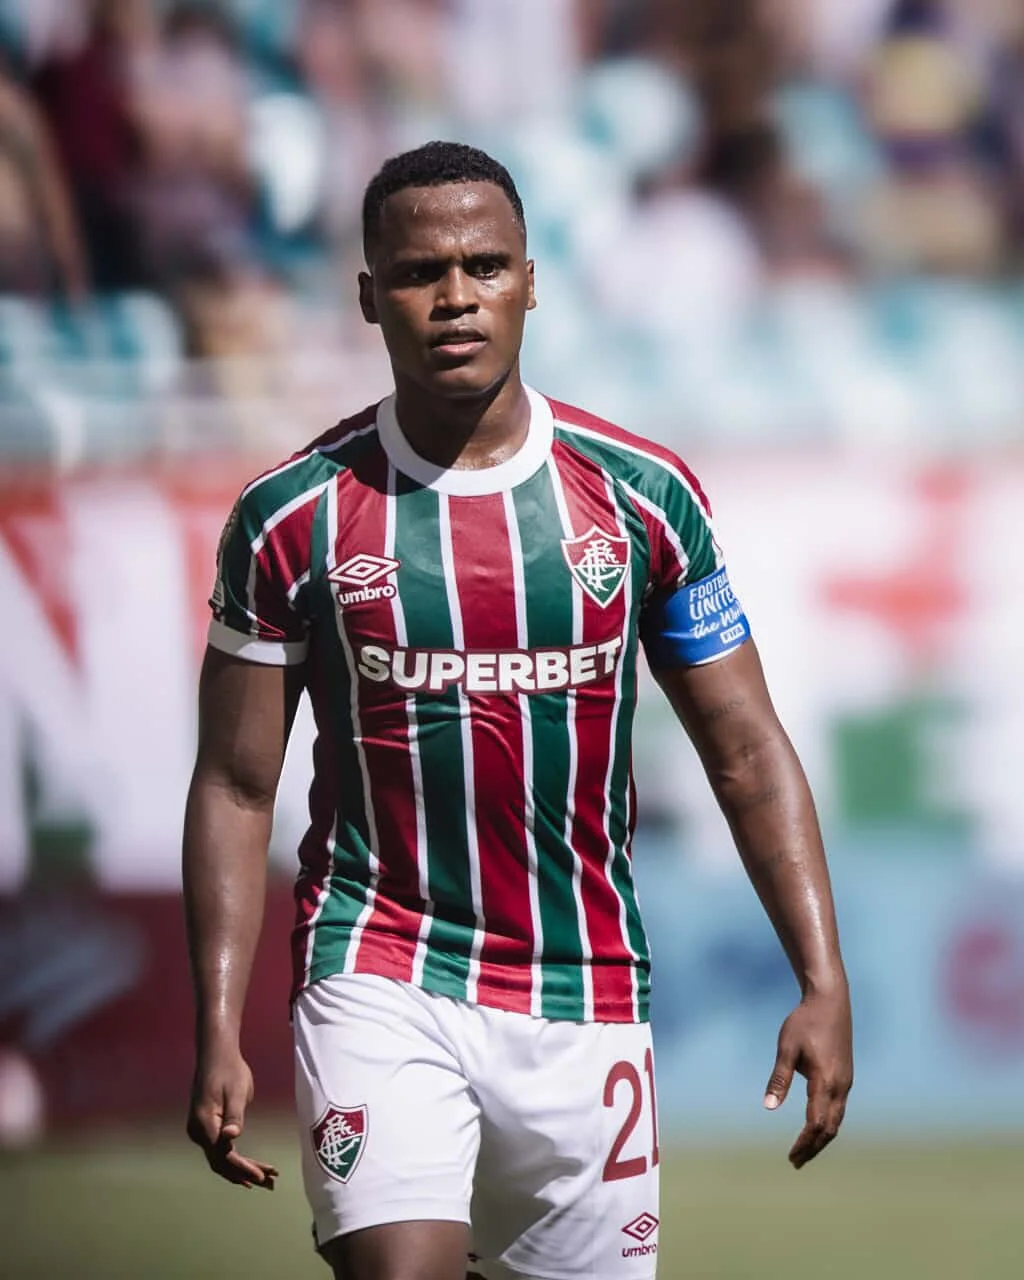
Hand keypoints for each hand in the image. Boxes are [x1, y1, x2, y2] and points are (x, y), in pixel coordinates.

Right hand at [187, 1045, 278, 1189]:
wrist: (216, 1054)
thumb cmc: (230, 1070)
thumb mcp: (238, 1091)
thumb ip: (235, 1116)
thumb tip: (230, 1138)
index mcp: (204, 1124)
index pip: (224, 1155)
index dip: (243, 1168)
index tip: (262, 1176)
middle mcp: (197, 1132)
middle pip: (221, 1162)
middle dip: (245, 1174)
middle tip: (270, 1183)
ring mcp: (199, 1131)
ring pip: (220, 1159)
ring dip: (241, 1171)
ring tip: (265, 1179)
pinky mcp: (205, 1128)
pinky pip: (219, 1150)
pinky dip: (234, 1161)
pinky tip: (248, 1169)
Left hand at [763, 985, 852, 1168]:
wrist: (830, 1001)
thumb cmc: (805, 1022)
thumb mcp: (787, 1047)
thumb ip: (779, 1078)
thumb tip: (768, 1107)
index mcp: (826, 1081)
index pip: (816, 1123)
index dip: (804, 1142)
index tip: (790, 1156)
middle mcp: (841, 1086)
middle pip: (829, 1128)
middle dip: (813, 1147)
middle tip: (795, 1162)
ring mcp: (846, 1082)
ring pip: (837, 1121)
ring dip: (821, 1138)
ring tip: (804, 1151)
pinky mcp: (846, 1076)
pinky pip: (839, 1109)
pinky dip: (828, 1124)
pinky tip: (816, 1127)